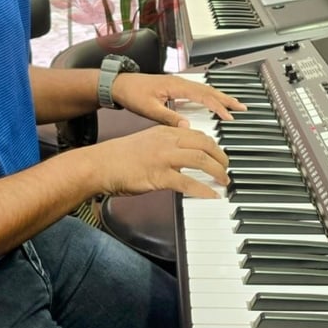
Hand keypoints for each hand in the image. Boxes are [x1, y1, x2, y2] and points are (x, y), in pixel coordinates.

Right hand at [88, 125, 229, 198]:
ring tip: (224, 181)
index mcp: (164, 132)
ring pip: (200, 160)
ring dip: (217, 171)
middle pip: (204, 144)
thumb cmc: (120, 157)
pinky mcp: (158, 176)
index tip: (220, 155)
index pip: (198, 134)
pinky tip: (211, 195)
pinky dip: (203, 189)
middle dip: (221, 157)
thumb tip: (182, 156)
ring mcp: (163, 157)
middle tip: (227, 168)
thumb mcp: (147, 142)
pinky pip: (187, 182)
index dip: (214, 145)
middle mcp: (167, 141)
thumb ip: (166, 145)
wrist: (101, 164)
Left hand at [111, 72, 246, 127]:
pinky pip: (198, 91)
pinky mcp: (175, 87)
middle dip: (227, 99)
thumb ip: (168, 117)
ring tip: (234, 105)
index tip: (229, 116)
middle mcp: (180, 83)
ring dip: (220, 97)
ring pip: (205, 89)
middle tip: (242, 107)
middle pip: (209, 90)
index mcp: (176, 86)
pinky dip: (210, 97)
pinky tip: (213, 103)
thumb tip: (186, 126)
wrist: (119, 84)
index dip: (218, 106)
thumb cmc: (132, 93)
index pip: (203, 96)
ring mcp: (178, 84)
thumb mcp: (148, 108)